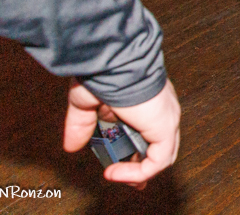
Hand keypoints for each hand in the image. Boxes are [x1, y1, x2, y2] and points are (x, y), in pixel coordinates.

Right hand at [64, 80, 180, 188]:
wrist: (114, 63)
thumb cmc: (105, 72)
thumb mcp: (87, 102)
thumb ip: (82, 125)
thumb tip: (72, 146)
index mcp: (148, 101)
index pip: (151, 132)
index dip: (137, 152)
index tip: (120, 166)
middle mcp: (162, 109)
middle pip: (158, 147)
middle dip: (140, 166)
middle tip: (120, 176)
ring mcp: (167, 118)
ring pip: (161, 156)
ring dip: (136, 171)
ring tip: (113, 174)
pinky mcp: (166, 128)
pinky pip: (158, 160)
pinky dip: (138, 172)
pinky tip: (115, 172)